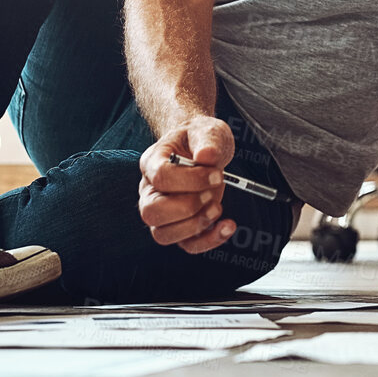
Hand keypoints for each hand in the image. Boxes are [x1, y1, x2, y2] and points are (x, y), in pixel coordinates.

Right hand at [138, 115, 236, 253]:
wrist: (203, 149)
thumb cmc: (200, 140)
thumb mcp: (206, 130)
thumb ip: (207, 140)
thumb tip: (207, 156)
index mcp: (152, 163)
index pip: (160, 177)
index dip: (191, 179)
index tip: (217, 174)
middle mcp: (150, 191)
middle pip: (152, 212)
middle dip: (187, 206)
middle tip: (211, 193)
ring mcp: (162, 213)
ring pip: (163, 234)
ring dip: (195, 225)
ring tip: (216, 206)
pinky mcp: (180, 227)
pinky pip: (187, 245)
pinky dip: (209, 241)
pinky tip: (227, 226)